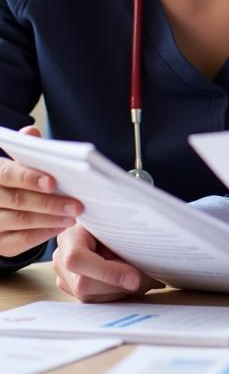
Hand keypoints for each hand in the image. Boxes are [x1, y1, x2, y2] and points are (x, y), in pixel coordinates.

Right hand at [0, 126, 81, 257]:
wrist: (0, 207)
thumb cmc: (15, 180)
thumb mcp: (16, 163)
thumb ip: (25, 150)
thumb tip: (31, 132)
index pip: (6, 174)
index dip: (29, 178)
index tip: (53, 182)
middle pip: (17, 200)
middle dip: (50, 203)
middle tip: (77, 205)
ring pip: (21, 221)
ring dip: (51, 219)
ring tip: (74, 216)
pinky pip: (20, 241)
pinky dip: (43, 234)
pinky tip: (61, 227)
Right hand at [52, 223, 162, 301]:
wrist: (106, 224)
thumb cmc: (113, 220)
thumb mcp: (118, 221)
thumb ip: (126, 236)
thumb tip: (149, 257)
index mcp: (69, 237)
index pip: (77, 260)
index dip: (107, 272)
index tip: (136, 279)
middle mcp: (61, 259)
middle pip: (83, 285)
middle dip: (119, 286)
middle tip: (151, 280)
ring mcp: (65, 277)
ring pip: (91, 297)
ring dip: (121, 291)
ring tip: (147, 279)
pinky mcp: (74, 290)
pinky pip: (96, 299)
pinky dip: (118, 293)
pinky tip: (134, 282)